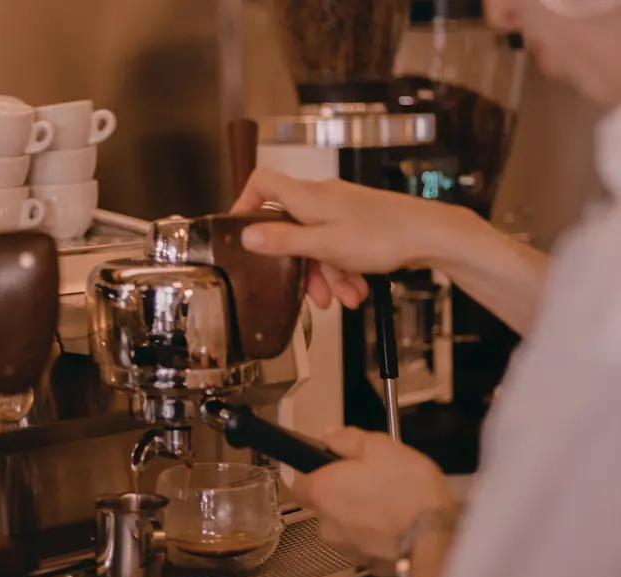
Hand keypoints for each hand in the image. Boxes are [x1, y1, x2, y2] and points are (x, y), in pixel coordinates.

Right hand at [232, 168, 461, 308]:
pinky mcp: (357, 221)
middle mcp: (321, 198)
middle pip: (291, 227)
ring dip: (327, 276)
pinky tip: (357, 289)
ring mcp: (340, 209)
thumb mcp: (324, 245)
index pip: (262, 183)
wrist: (430, 235)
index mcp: (307, 197)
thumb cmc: (383, 235)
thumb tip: (246, 235)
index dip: (246, 203)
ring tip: (344, 298)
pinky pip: (337, 247)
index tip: (241, 230)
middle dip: (299, 264)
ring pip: (317, 244)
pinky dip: (344, 270)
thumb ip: (283, 240)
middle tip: (310, 294)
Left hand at [291, 427, 456, 576]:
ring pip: (346, 528)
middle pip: (326, 506)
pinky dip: (378, 536)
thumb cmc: (407, 490)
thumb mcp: (380, 447)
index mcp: (322, 492)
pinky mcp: (368, 565)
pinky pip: (367, 545)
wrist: (434, 539)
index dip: (318, 475)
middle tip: (374, 483)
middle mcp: (326, 524)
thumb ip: (347, 439)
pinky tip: (399, 525)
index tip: (337, 469)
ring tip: (392, 504)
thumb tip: (329, 435)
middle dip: (345, 496)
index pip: (300, 484)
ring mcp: (347, 549)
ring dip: (362, 517)